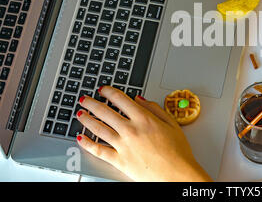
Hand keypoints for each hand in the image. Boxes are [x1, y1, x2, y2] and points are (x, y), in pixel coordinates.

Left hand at [76, 86, 211, 181]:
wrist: (176, 174)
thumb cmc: (177, 152)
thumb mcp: (172, 123)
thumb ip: (155, 108)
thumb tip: (140, 99)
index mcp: (144, 119)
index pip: (120, 99)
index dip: (109, 92)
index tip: (103, 90)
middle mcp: (130, 130)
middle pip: (105, 112)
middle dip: (92, 103)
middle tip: (85, 99)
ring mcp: (123, 146)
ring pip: (98, 128)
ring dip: (87, 119)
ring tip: (80, 114)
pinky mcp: (119, 161)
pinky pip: (98, 150)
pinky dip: (87, 144)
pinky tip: (81, 138)